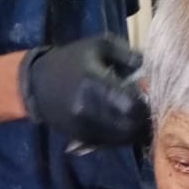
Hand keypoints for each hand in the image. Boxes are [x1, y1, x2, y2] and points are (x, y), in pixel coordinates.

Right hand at [19, 34, 149, 147]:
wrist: (38, 83)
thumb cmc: (72, 60)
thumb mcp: (100, 45)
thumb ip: (128, 54)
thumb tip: (150, 70)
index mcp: (93, 82)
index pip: (131, 105)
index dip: (146, 103)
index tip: (149, 95)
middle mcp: (87, 109)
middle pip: (130, 127)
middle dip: (144, 120)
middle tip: (147, 108)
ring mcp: (82, 127)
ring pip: (122, 139)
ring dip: (134, 130)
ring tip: (134, 114)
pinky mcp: (80, 138)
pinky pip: (110, 143)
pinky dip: (121, 136)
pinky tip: (121, 122)